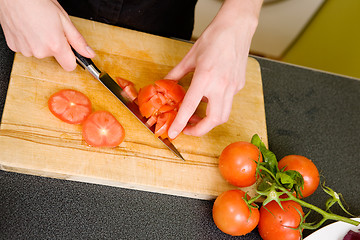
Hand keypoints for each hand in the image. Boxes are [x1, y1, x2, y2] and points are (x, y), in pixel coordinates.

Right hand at [0, 0, 94, 70]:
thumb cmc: (37, 2)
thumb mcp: (64, 19)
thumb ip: (77, 40)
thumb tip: (89, 53)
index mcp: (55, 45)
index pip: (70, 66)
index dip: (71, 58)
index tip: (70, 51)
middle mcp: (40, 51)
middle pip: (54, 56)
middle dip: (55, 45)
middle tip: (50, 28)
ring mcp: (26, 50)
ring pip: (40, 52)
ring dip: (41, 43)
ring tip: (37, 26)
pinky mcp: (14, 47)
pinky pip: (27, 49)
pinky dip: (29, 41)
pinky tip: (28, 28)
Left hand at [167, 0, 262, 137]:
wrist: (236, 28)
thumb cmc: (214, 38)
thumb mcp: (190, 57)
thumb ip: (176, 74)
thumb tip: (165, 84)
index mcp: (205, 77)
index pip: (190, 107)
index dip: (181, 123)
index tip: (174, 133)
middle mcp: (221, 85)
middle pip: (214, 120)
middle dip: (200, 130)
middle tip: (188, 128)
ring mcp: (233, 87)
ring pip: (224, 115)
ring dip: (210, 121)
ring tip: (197, 116)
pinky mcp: (239, 85)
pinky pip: (228, 102)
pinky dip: (217, 105)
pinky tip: (209, 97)